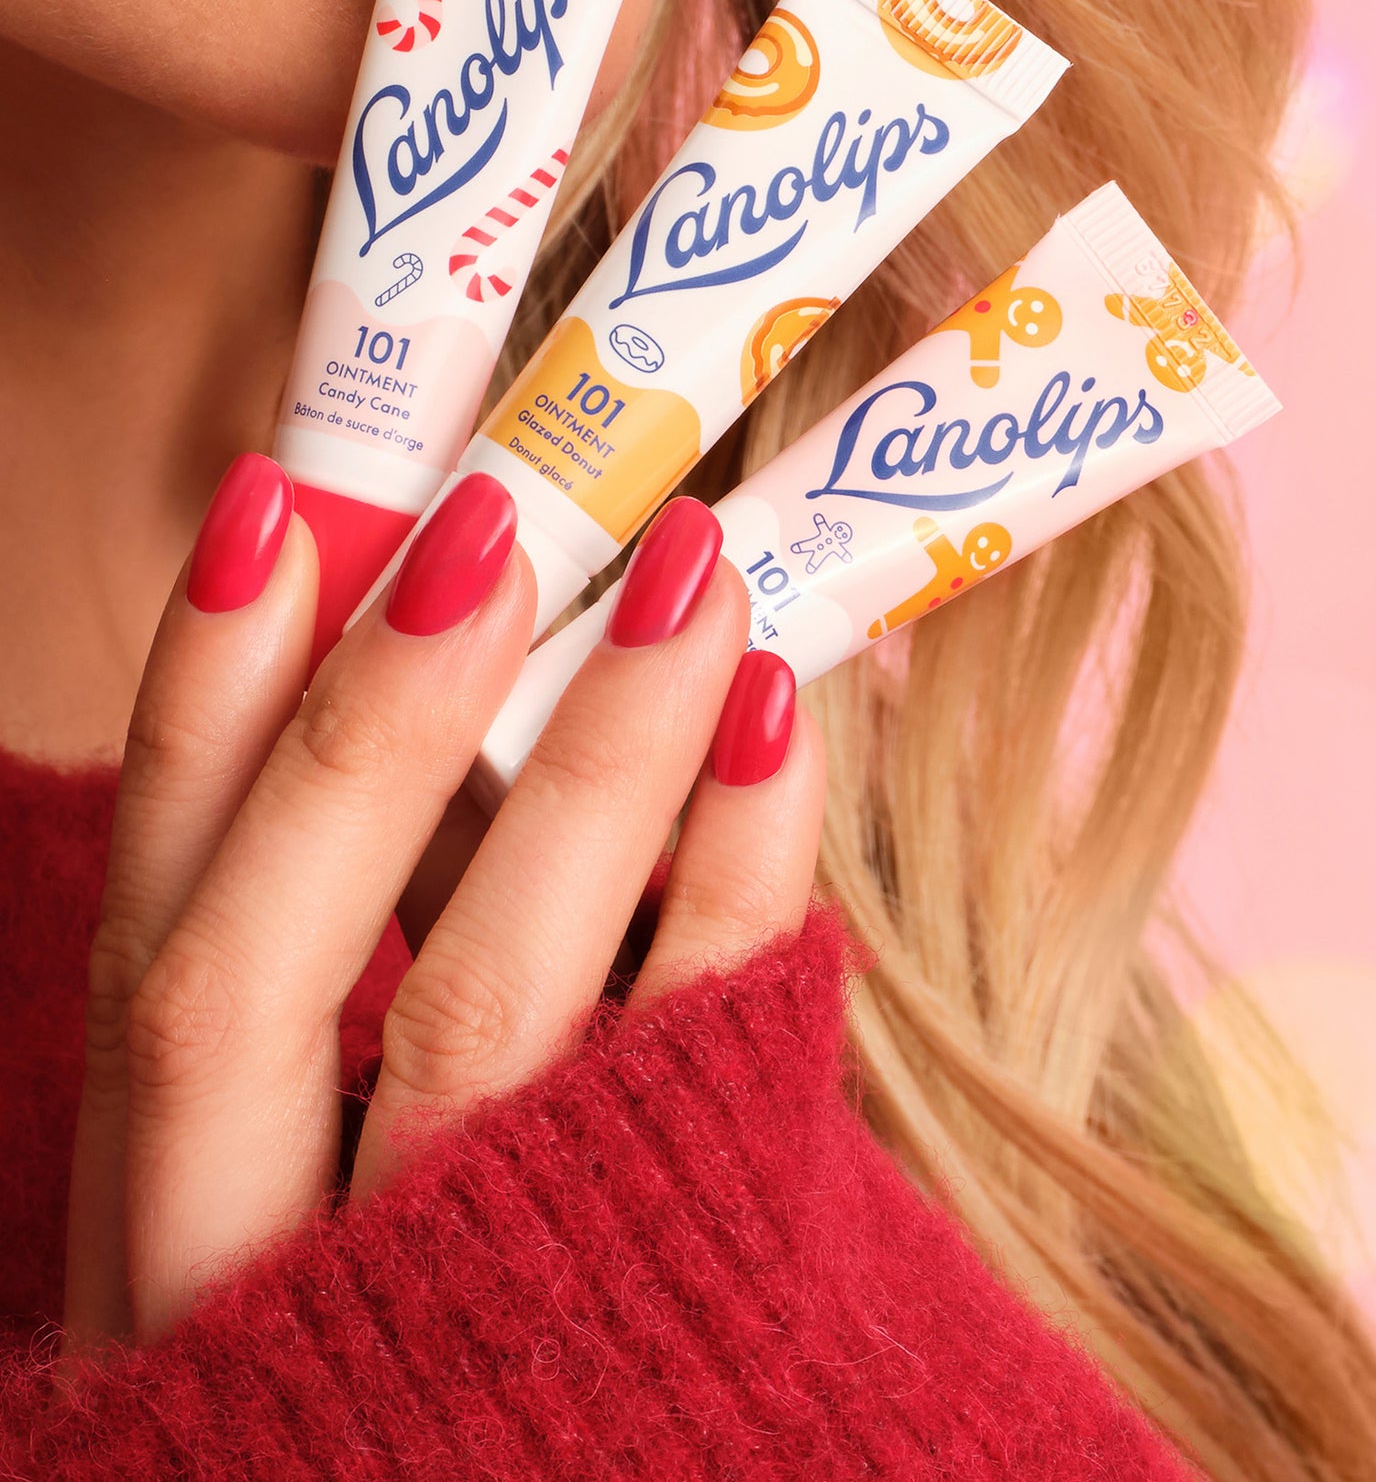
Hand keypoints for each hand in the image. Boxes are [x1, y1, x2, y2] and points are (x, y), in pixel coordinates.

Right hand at [64, 456, 825, 1351]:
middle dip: (364, 733)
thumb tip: (446, 666)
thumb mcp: (321, 1164)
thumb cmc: (449, 1313)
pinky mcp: (644, 1302)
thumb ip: (346, 956)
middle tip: (486, 524)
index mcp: (164, 1222)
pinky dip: (739, 878)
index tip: (272, 515)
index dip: (196, 721)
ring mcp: (455, 1311)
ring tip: (685, 583)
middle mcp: (258, 1283)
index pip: (144, 946)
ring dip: (584, 768)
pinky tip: (779, 728)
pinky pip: (695, 1069)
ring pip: (484, 1021)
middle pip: (252, 989)